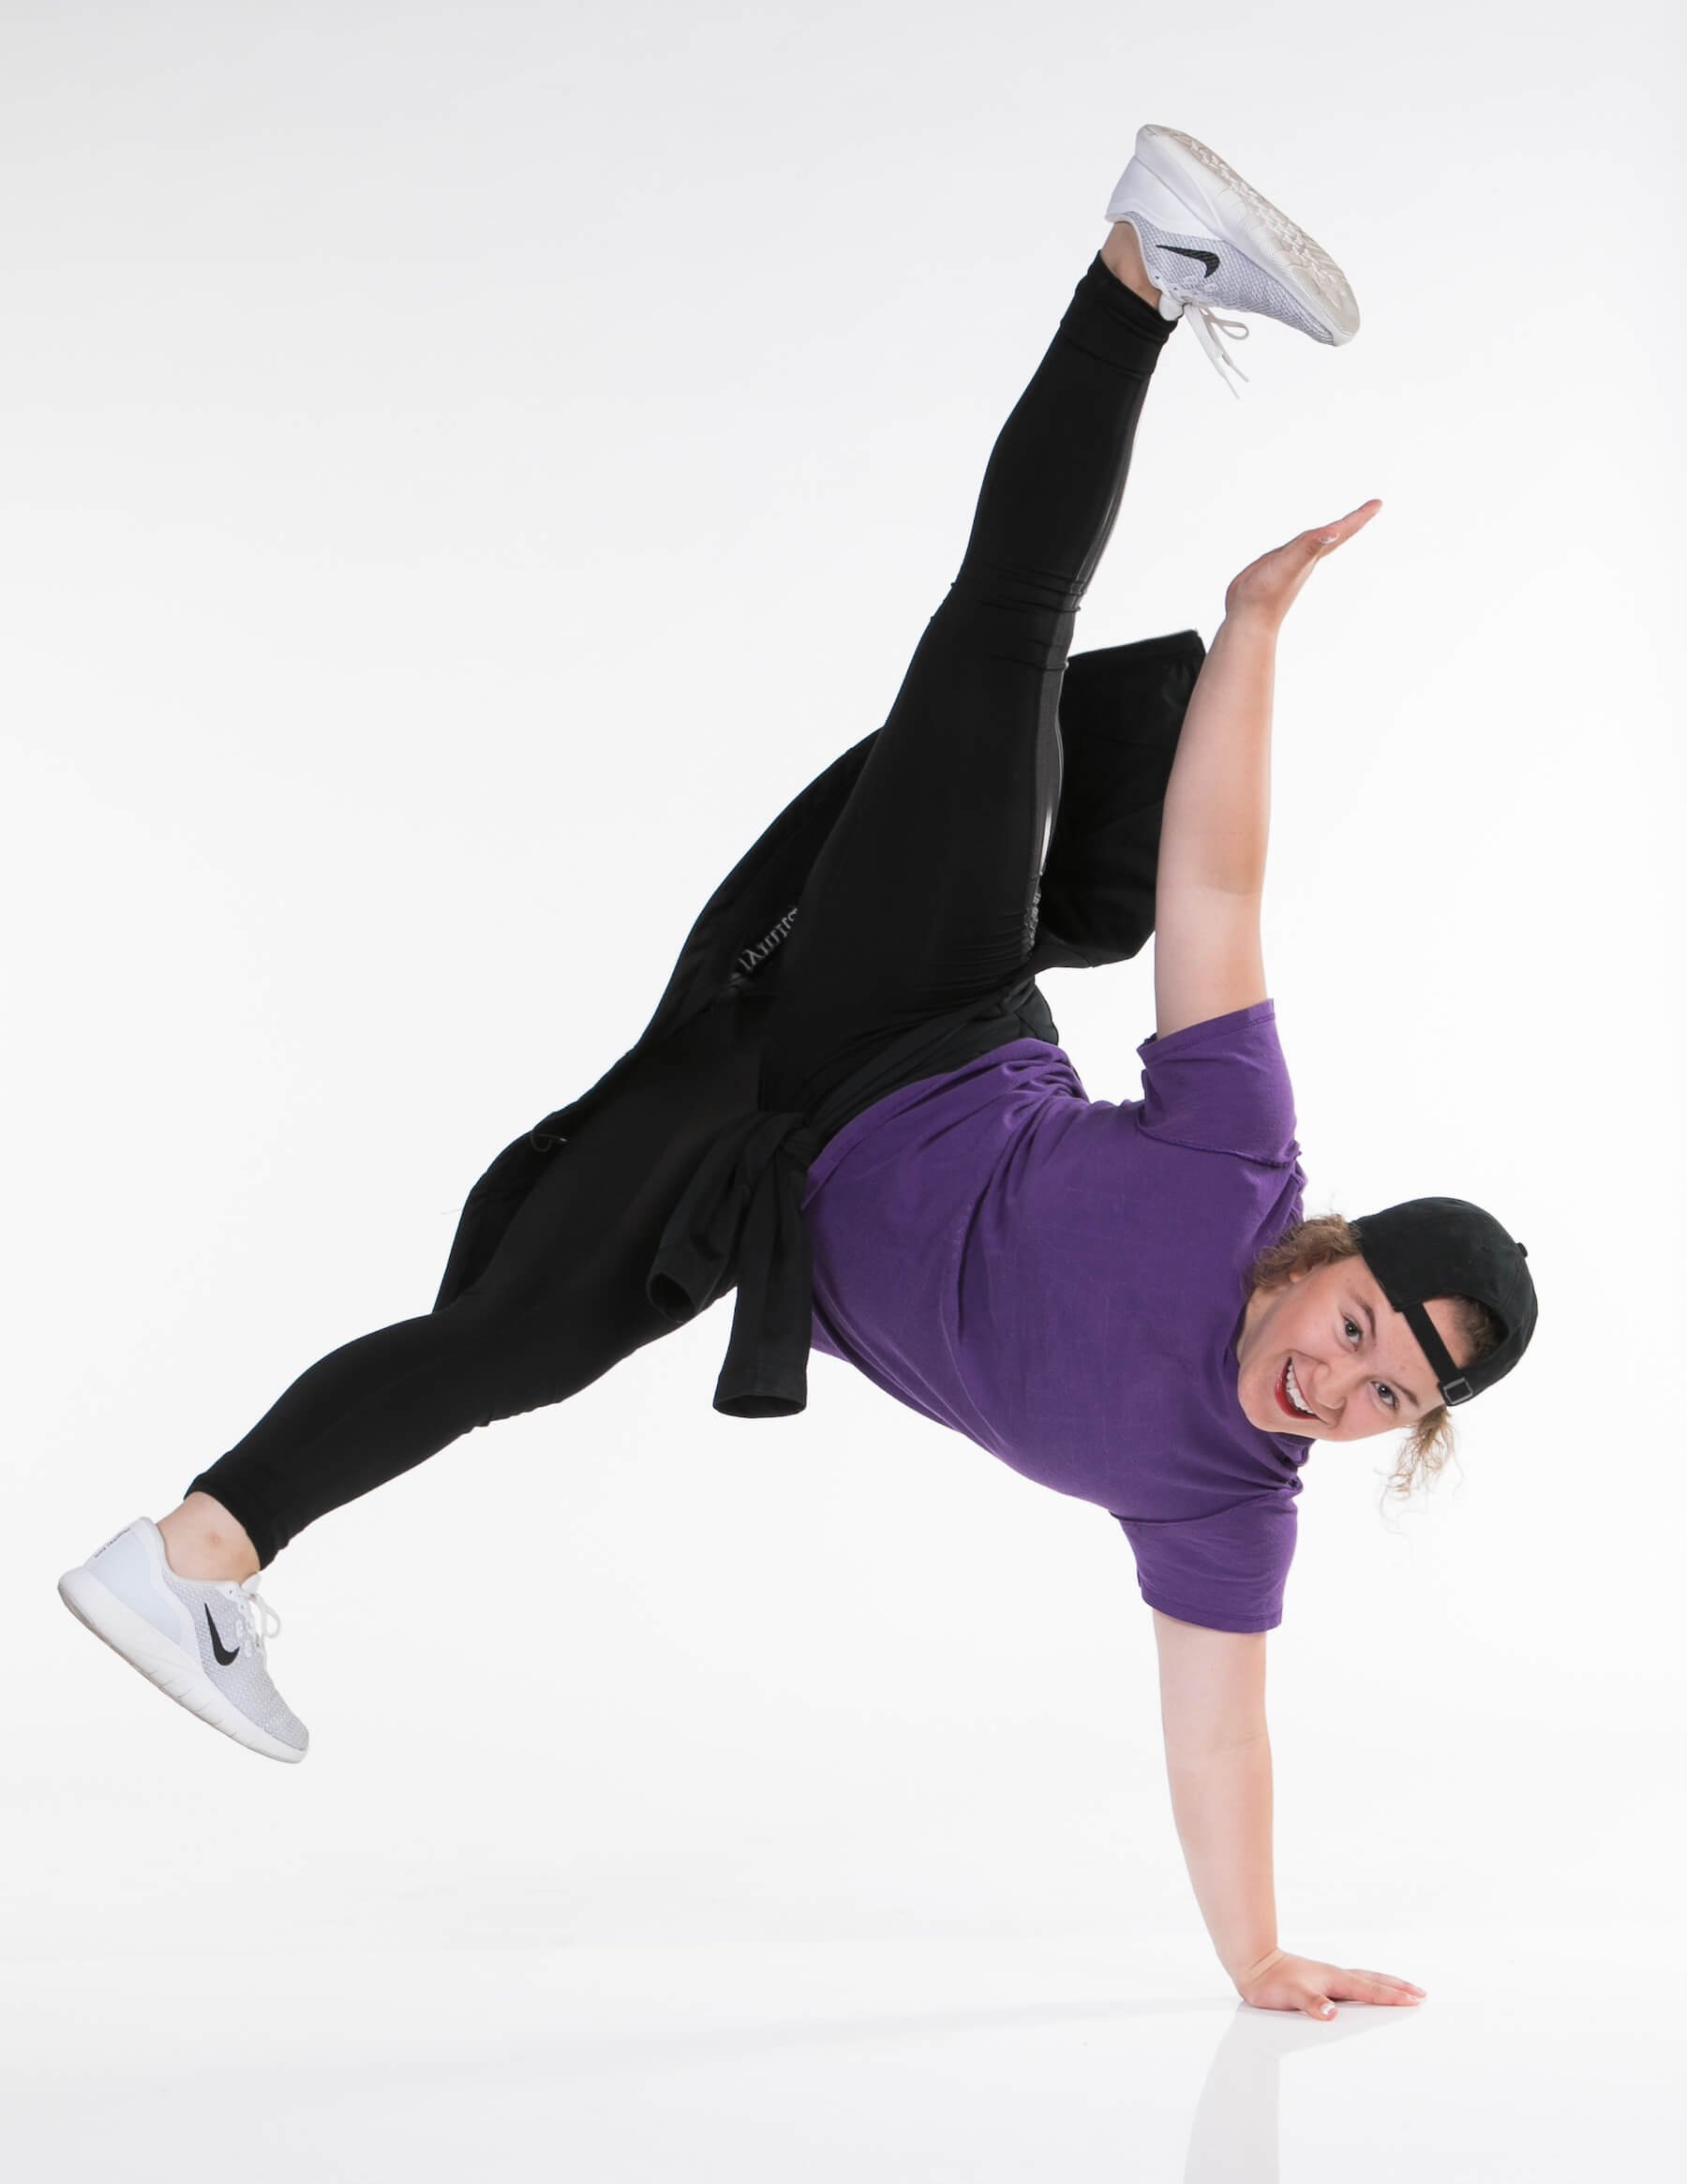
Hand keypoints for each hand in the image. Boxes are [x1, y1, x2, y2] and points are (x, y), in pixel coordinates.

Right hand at [1222, 499, 1381, 627]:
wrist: (1249, 618)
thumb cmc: (1268, 593)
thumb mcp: (1291, 563)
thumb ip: (1310, 546)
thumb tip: (1334, 532)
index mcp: (1314, 554)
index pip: (1342, 531)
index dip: (1360, 516)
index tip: (1378, 503)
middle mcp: (1307, 558)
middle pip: (1336, 535)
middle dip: (1352, 522)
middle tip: (1370, 508)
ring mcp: (1293, 564)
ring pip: (1317, 544)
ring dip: (1331, 533)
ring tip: (1342, 526)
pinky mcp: (1277, 568)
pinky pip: (1298, 551)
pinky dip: (1305, 544)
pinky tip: (1303, 547)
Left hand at [1231, 1945, 1426, 2020]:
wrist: (1254, 1964)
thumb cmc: (1272, 1982)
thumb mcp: (1292, 1996)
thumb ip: (1312, 2004)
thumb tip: (1331, 2013)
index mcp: (1335, 1980)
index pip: (1371, 1989)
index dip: (1394, 1996)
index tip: (1416, 2000)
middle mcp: (1336, 1976)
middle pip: (1375, 1980)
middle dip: (1398, 1987)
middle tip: (1421, 1993)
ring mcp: (1329, 1976)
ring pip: (1366, 1978)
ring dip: (1387, 1984)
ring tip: (1403, 1988)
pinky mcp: (1321, 1979)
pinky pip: (1354, 1982)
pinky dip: (1369, 1984)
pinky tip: (1366, 1990)